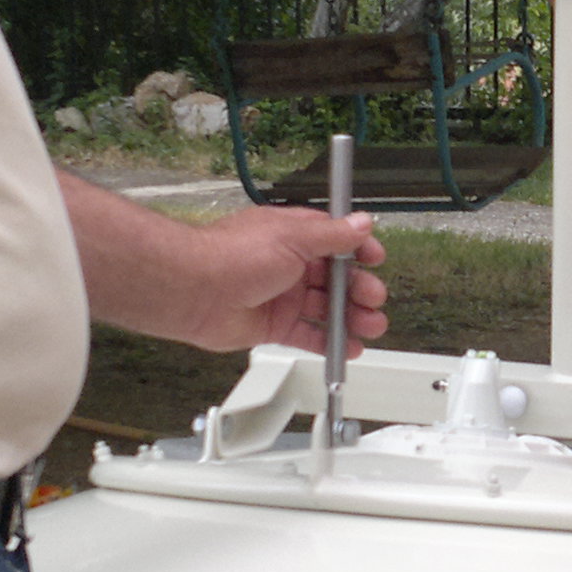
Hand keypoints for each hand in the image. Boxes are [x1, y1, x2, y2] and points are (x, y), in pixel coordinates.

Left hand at [187, 205, 387, 353]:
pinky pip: (308, 335)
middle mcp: (289, 265)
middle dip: (359, 289)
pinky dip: (329, 342)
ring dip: (351, 318)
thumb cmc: (234, 255)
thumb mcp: (293, 237)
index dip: (358, 251)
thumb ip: (332, 235)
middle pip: (335, 278)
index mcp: (294, 236)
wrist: (195, 291)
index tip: (376, 260)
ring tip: (372, 327)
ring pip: (326, 308)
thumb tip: (362, 223)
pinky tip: (349, 348)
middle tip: (374, 299)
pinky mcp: (273, 326)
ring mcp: (282, 296)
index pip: (336, 241)